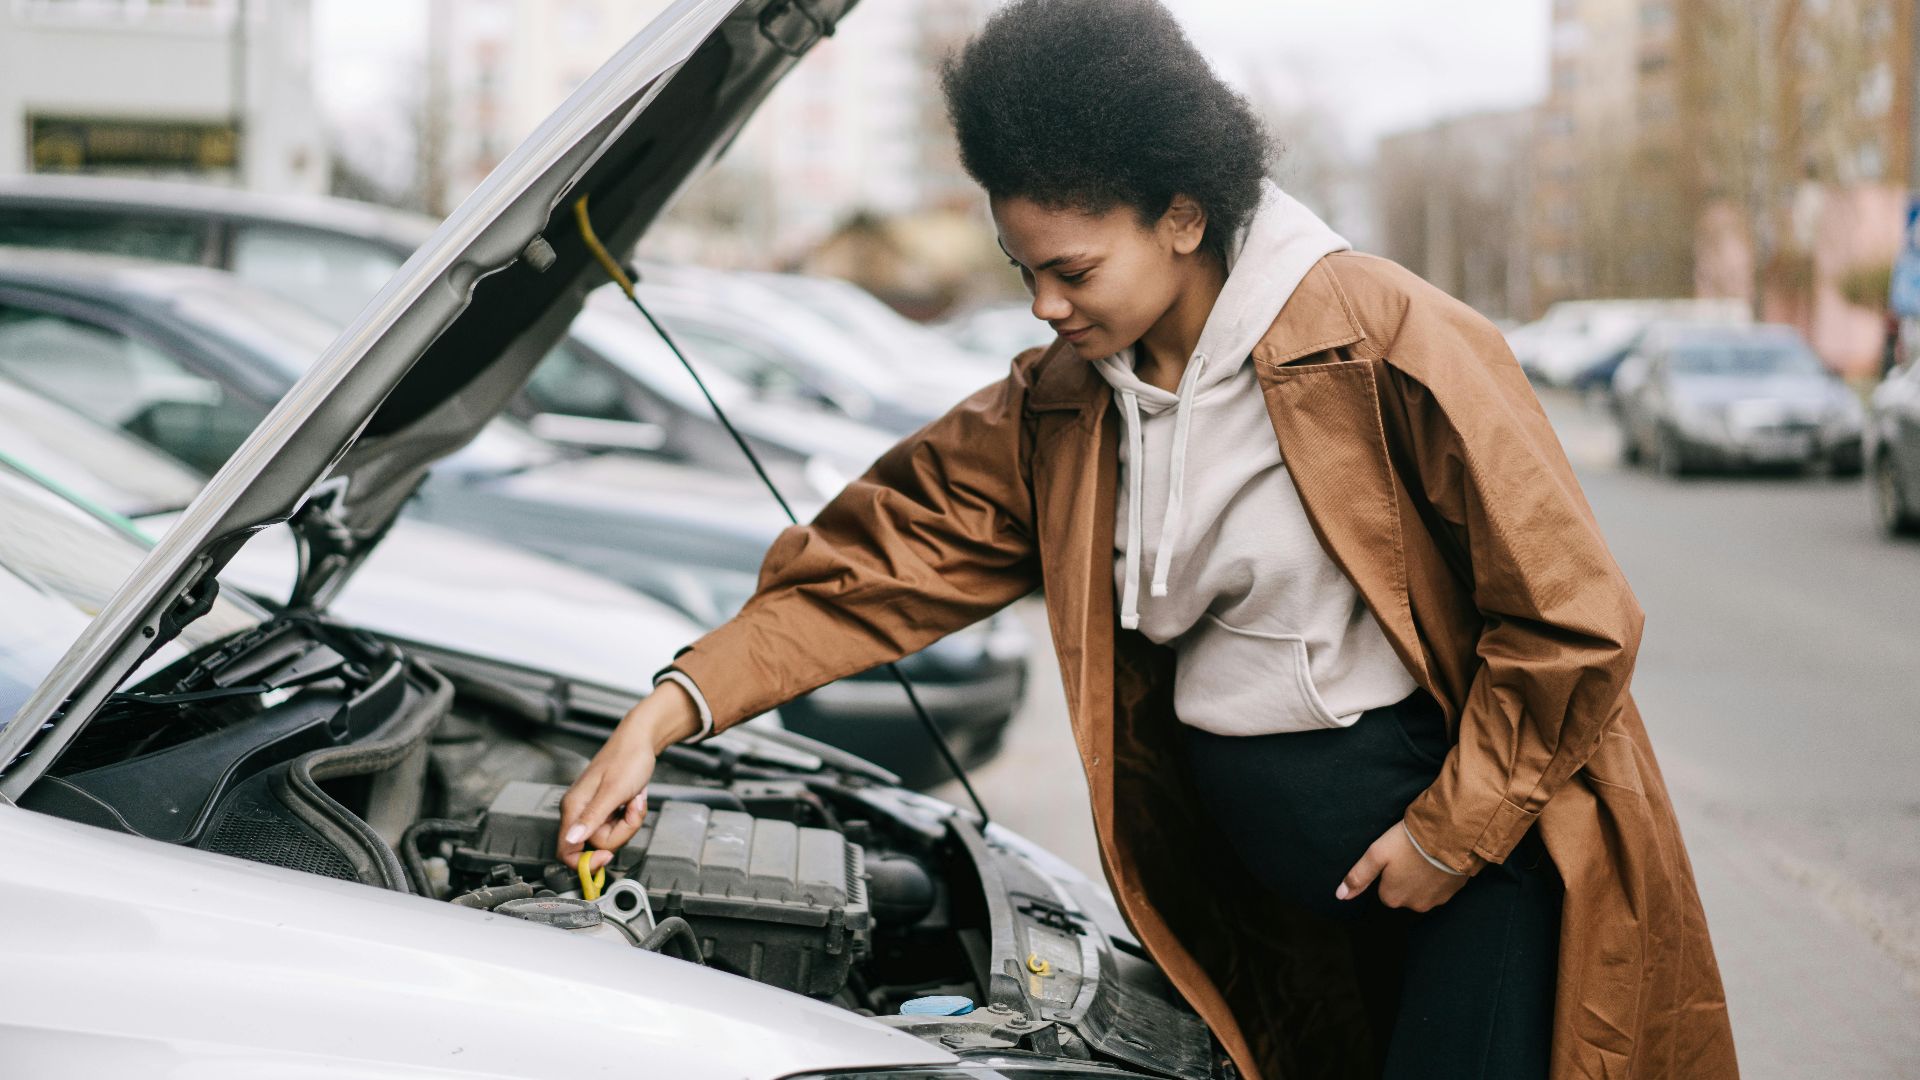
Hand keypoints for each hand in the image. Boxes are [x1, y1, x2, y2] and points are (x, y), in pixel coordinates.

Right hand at [556, 679, 700, 871]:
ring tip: (632, 800)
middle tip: (630, 808)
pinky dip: (629, 817)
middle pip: (597, 846)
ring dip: (628, 822)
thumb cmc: (628, 758)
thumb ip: (592, 817)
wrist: (640, 741)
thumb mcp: (614, 790)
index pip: (567, 851)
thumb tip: (570, 841)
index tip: (608, 856)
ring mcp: (592, 811)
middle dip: (621, 831)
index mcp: (573, 808)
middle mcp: (578, 812)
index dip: (587, 862)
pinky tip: (632, 800)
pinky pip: (617, 827)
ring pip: (610, 837)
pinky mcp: (604, 810)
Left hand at [1337, 821, 1473, 912]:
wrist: (1450, 837)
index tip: (1395, 856)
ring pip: (1421, 890)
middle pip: (1402, 891)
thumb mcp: (1376, 854)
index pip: (1383, 889)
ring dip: (1422, 877)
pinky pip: (1439, 887)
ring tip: (1425, 855)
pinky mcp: (1452, 894)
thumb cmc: (1409, 843)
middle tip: (1410, 854)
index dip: (1388, 870)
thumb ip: (1358, 876)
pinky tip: (1439, 860)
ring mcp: (1434, 902)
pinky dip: (1438, 876)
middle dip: (1405, 876)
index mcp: (1391, 898)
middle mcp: (1413, 906)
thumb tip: (1339, 896)